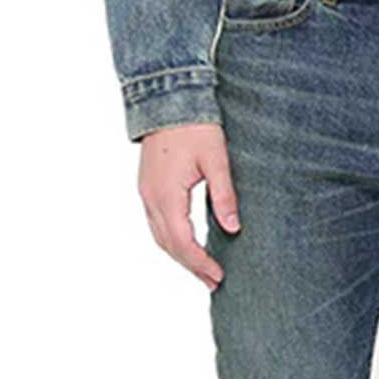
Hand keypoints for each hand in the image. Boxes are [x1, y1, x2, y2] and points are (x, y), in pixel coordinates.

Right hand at [137, 122, 240, 291]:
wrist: (169, 97)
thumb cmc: (195, 125)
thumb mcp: (216, 158)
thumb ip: (224, 194)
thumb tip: (233, 227)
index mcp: (166, 195)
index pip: (182, 243)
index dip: (200, 264)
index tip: (218, 277)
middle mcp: (150, 198)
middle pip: (168, 245)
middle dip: (190, 265)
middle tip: (213, 281)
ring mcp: (146, 192)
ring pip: (159, 235)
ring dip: (179, 253)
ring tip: (201, 267)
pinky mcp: (148, 184)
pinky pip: (156, 221)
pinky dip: (171, 237)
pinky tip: (185, 239)